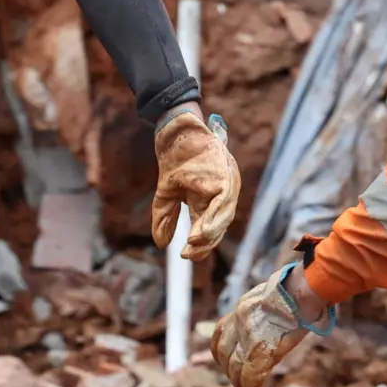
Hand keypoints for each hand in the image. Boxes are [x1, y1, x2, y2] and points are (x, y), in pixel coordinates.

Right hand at [151, 106, 240, 257]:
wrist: (176, 132)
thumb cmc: (176, 159)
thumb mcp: (167, 193)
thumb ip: (165, 218)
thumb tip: (161, 244)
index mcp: (209, 201)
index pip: (209, 228)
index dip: (200, 244)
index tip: (185, 255)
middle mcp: (221, 196)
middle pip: (217, 226)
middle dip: (204, 243)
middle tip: (189, 254)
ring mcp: (225, 186)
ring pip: (223, 216)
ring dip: (209, 233)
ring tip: (194, 244)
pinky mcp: (225, 176)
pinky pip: (223, 202)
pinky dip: (214, 218)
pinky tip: (201, 231)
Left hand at [212, 262, 332, 386]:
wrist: (302, 289)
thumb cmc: (297, 289)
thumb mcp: (271, 296)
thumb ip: (265, 310)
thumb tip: (274, 317)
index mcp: (241, 309)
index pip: (220, 333)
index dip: (221, 351)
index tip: (227, 361)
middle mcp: (239, 323)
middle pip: (223, 353)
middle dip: (229, 370)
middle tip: (238, 381)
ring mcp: (248, 337)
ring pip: (234, 367)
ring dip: (239, 383)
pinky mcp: (261, 351)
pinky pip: (250, 375)